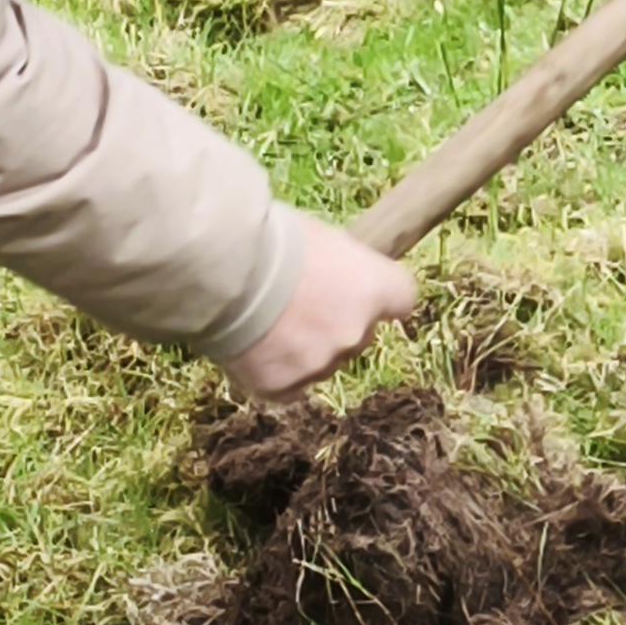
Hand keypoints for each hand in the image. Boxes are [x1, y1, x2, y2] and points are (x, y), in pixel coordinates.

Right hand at [223, 214, 418, 396]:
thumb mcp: (321, 238)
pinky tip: (250, 348)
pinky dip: (273, 371)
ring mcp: (320, 363)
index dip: (380, 297)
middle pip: (360, 335)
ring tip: (264, 324)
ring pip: (322, 363)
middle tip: (299, 306)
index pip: (403, 298)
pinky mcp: (282, 387)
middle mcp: (356, 332)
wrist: (223, 273)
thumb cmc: (271, 240)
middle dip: (337, 325)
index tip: (361, 291)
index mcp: (375, 288)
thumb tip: (338, 273)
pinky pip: (287, 385)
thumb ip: (341, 266)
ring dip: (303, 350)